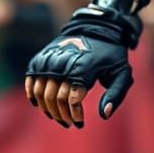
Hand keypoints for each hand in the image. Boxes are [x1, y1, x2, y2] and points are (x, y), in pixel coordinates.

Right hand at [25, 5, 139, 126]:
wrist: (95, 29)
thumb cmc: (111, 55)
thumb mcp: (122, 73)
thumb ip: (116, 95)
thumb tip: (104, 115)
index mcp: (83, 69)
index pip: (72, 100)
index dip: (74, 115)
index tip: (80, 124)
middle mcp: (63, 64)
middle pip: (55, 99)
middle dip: (62, 115)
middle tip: (69, 123)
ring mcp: (49, 61)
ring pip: (41, 93)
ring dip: (48, 109)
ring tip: (58, 117)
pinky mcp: (40, 58)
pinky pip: (30, 81)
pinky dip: (33, 95)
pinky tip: (39, 105)